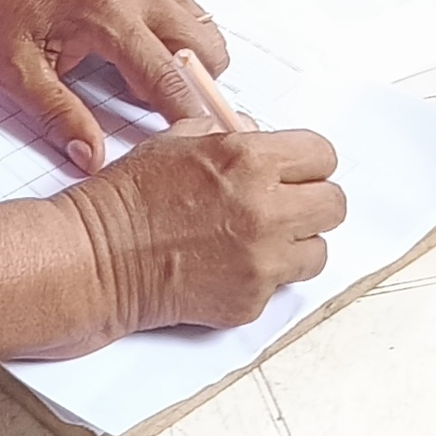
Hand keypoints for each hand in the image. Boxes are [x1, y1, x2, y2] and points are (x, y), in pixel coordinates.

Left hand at [0, 0, 228, 168]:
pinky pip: (192, 13)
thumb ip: (58, 114)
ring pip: (206, 32)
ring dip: (188, 61)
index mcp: (108, 15)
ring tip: (139, 72)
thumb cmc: (6, 3)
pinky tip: (140, 46)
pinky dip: (180, 38)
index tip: (198, 141)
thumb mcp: (16, 69)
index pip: (168, 77)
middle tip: (152, 101)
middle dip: (194, 86)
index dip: (189, 115)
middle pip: (209, 51)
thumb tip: (91, 155)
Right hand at [46, 124, 344, 343]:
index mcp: (249, 160)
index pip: (323, 155)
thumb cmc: (130, 199)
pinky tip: (228, 265)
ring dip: (296, 245)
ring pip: (318, 250)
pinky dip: (263, 277)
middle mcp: (265, 209)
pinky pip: (282, 285)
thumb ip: (229, 136)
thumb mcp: (177, 142)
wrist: (101, 257)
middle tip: (287, 206)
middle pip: (334, 204)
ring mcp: (261, 259)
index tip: (297, 171)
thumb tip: (260, 136)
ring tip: (258, 241)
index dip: (309, 162)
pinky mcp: (252, 299)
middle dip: (312, 202)